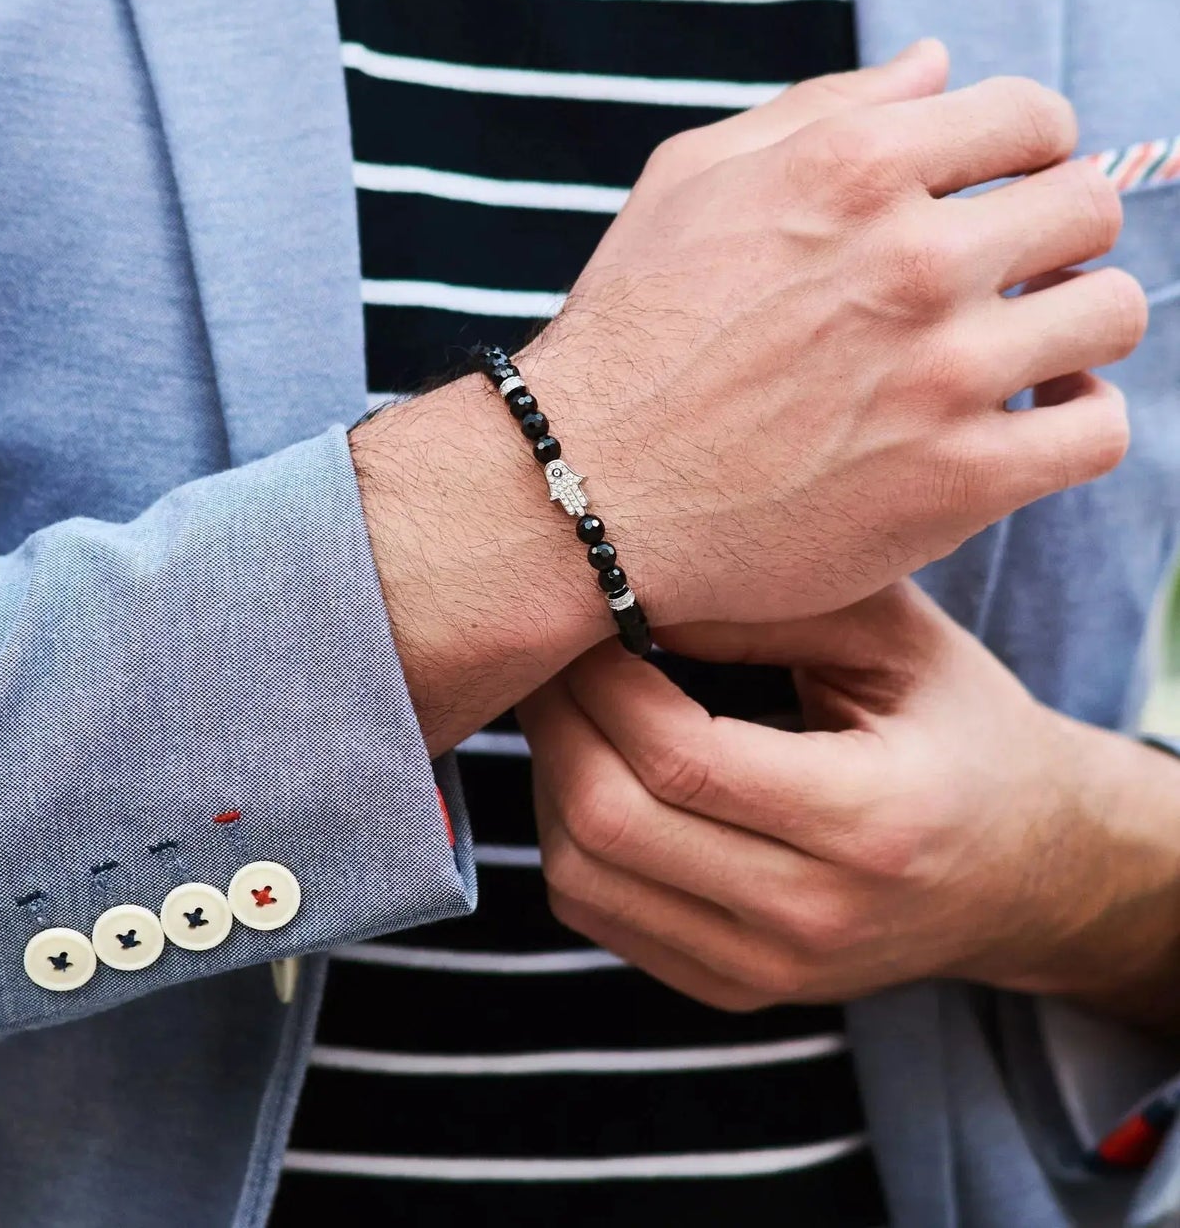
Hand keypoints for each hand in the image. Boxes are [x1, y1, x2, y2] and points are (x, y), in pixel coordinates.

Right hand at [355, 42, 1141, 750]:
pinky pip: (1097, 432)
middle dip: (1060, 233)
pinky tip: (1029, 421)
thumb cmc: (628, 333)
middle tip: (1013, 276)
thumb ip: (820, 107)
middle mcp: (912, 260)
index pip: (1031, 116)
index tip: (1007, 189)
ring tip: (1024, 351)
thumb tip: (936, 63)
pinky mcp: (957, 481)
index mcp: (853, 168)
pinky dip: (1079, 420)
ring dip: (1075, 325)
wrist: (583, 490)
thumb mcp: (689, 180)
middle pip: (1088, 208)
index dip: (1032, 148)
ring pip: (1112, 314)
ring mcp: (942, 375)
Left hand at [518, 583, 1179, 1027]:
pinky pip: (595, 915)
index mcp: (874, 820)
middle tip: (554, 652)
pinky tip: (591, 767)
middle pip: (611, 822)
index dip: (604, 681)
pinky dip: (566, 835)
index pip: (681, 759)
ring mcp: (767, 971)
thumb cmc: (960, 729)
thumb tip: (629, 588)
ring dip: (550, 775)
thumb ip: (768, 606)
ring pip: (582, 876)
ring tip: (570, 703)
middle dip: (558, 720)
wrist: (1027, 870)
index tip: (587, 618)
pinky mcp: (732, 990)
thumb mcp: (896, 637)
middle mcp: (815, 917)